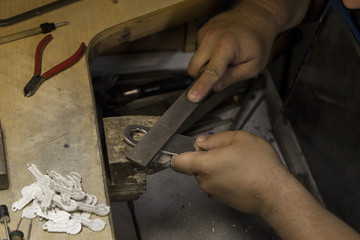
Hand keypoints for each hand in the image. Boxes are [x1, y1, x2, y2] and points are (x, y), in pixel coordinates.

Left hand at [171, 131, 291, 215]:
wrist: (274, 193)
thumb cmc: (259, 166)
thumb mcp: (238, 138)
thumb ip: (214, 138)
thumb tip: (202, 142)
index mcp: (204, 165)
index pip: (177, 162)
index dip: (180, 153)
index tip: (190, 149)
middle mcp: (205, 181)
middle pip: (195, 166)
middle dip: (207, 157)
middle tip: (227, 151)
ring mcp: (213, 192)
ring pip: (207, 174)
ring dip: (218, 167)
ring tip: (238, 163)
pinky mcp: (223, 199)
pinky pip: (217, 184)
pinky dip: (225, 178)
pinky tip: (241, 173)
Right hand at [186, 3, 277, 102]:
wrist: (256, 17)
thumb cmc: (257, 40)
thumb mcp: (253, 66)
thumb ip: (233, 78)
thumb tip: (216, 87)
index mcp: (226, 46)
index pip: (210, 72)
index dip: (201, 87)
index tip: (193, 97)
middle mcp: (211, 38)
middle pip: (194, 69)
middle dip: (204, 76)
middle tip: (223, 71)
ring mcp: (204, 34)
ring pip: (195, 61)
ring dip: (207, 65)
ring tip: (225, 57)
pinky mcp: (201, 32)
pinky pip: (199, 52)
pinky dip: (208, 55)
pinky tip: (221, 49)